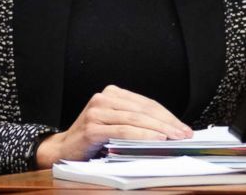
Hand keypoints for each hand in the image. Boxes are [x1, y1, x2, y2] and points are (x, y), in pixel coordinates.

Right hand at [34, 85, 191, 167]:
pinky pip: (122, 131)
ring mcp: (96, 111)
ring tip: (174, 138)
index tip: (183, 127)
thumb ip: (136, 122)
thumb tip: (169, 130)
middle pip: (143, 110)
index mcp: (112, 94)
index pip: (146, 103)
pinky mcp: (92, 127)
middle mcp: (104, 98)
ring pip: (135, 119)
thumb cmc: (92, 140)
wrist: (62, 150)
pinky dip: (141, 136)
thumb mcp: (116, 125)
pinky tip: (155, 140)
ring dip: (158, 129)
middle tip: (183, 134)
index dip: (167, 115)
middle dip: (167, 123)